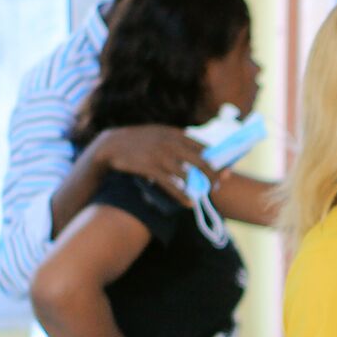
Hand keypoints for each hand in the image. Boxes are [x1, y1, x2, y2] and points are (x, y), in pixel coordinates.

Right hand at [95, 125, 218, 206]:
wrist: (111, 144)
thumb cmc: (140, 141)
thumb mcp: (161, 133)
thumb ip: (179, 140)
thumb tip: (201, 150)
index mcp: (175, 134)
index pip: (204, 147)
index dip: (216, 159)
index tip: (224, 169)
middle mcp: (171, 143)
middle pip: (201, 161)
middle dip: (213, 175)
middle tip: (217, 184)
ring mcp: (161, 156)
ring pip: (187, 175)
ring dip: (199, 187)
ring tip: (205, 195)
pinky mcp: (151, 168)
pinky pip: (171, 185)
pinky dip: (182, 196)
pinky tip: (189, 203)